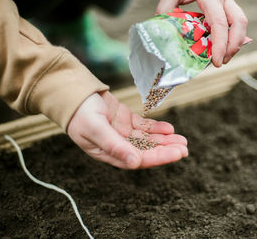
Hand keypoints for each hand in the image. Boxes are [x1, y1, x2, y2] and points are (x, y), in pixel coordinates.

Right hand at [67, 92, 187, 168]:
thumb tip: (135, 163)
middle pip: (146, 151)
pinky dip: (155, 127)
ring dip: (164, 140)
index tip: (177, 154)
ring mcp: (121, 132)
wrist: (72, 92)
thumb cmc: (79, 113)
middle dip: (166, 150)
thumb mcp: (96, 129)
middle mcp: (117, 145)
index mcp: (109, 153)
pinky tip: (169, 128)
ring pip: (147, 139)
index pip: (139, 159)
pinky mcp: (124, 120)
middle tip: (184, 147)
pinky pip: (143, 126)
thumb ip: (115, 146)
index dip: (159, 157)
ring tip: (181, 139)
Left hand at [156, 0, 247, 66]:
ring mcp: (228, 0)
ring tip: (223, 58)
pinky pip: (236, 21)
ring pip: (241, 23)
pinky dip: (232, 36)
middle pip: (239, 23)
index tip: (216, 61)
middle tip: (221, 62)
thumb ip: (166, 10)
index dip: (220, 44)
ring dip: (235, 42)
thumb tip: (164, 34)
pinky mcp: (229, 3)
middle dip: (233, 46)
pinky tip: (223, 47)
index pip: (219, 23)